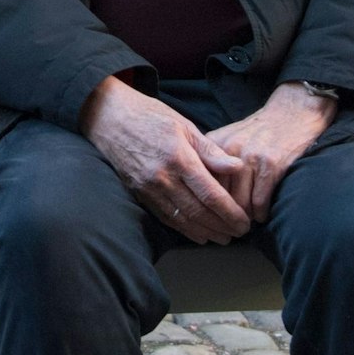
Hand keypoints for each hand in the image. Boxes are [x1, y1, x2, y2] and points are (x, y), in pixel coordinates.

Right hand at [80, 76, 251, 243]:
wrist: (109, 118)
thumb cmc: (150, 117)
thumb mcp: (184, 126)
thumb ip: (210, 150)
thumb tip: (237, 167)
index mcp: (179, 158)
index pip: (210, 194)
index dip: (230, 213)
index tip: (244, 222)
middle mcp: (162, 177)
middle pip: (198, 212)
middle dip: (222, 227)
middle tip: (239, 234)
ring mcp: (148, 188)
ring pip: (182, 219)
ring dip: (205, 232)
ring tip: (223, 237)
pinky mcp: (138, 193)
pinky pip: (165, 217)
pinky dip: (184, 229)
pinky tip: (198, 234)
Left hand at [205, 82, 337, 222]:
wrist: (292, 113)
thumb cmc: (259, 130)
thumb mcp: (229, 137)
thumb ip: (212, 160)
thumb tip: (199, 191)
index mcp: (214, 145)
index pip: (202, 182)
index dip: (204, 204)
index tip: (207, 218)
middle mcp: (229, 151)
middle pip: (219, 196)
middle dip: (223, 216)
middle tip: (228, 229)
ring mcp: (250, 158)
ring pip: (240, 202)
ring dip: (243, 218)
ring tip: (244, 225)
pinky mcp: (271, 165)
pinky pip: (260, 201)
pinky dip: (261, 213)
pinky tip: (262, 216)